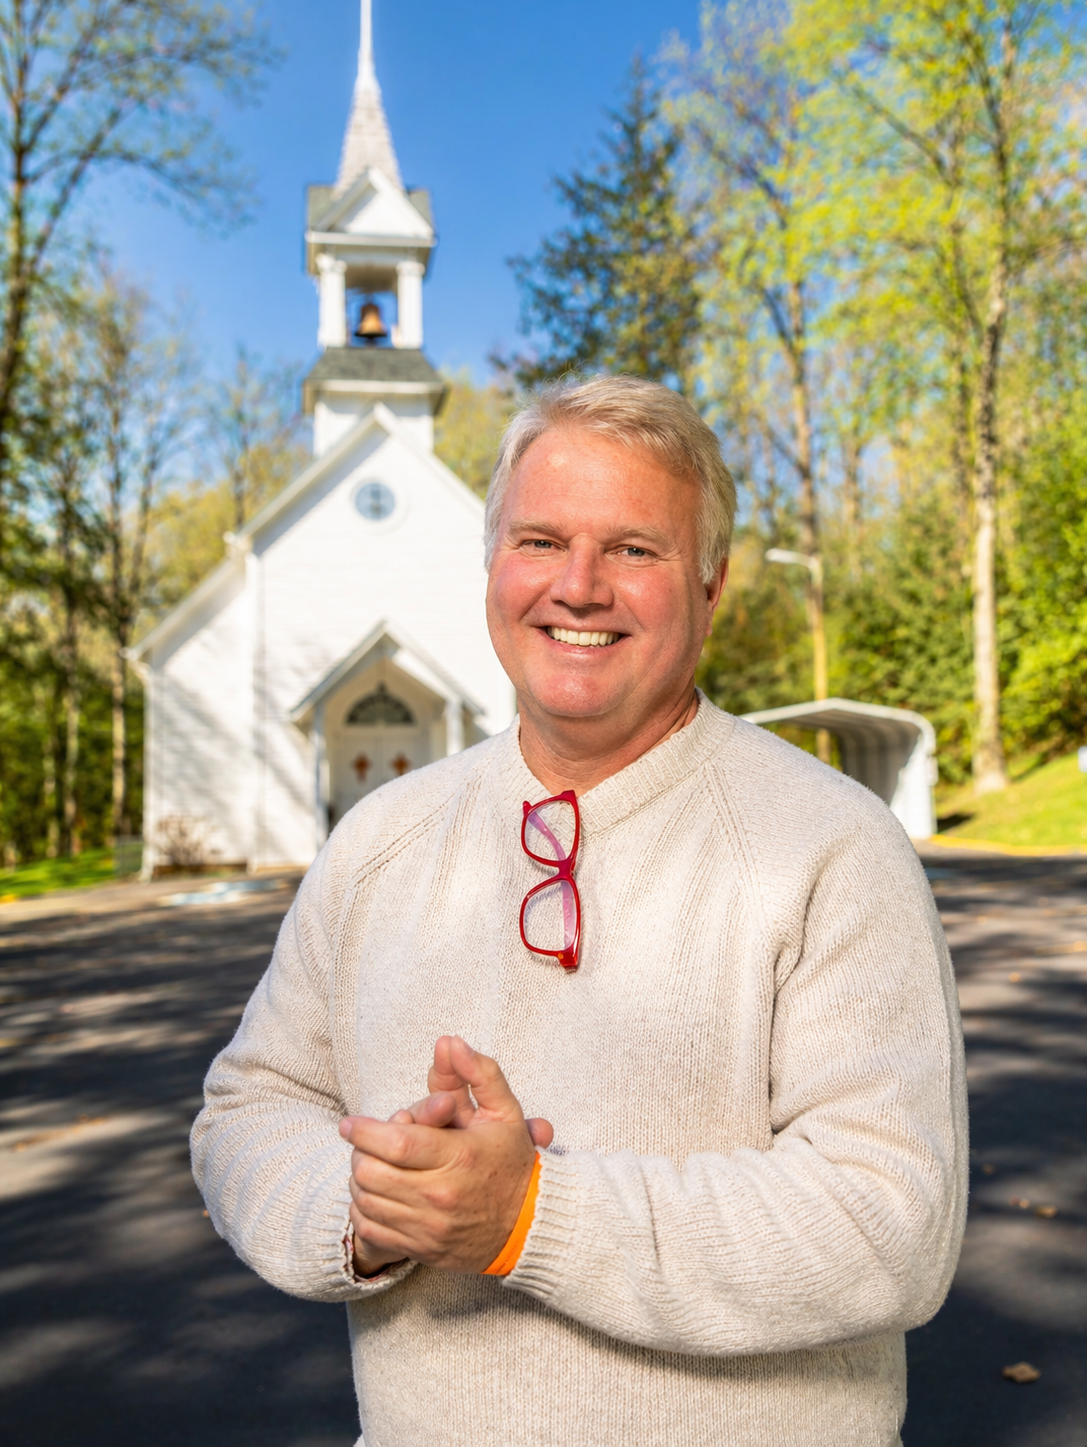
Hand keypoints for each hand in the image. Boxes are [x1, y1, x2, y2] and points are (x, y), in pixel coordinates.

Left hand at [340, 1036, 551, 1272]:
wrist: (530, 1225)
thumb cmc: (513, 1162)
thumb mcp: (504, 1112)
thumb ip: (477, 1072)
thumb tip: (449, 1042)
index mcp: (459, 1157)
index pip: (395, 1143)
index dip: (364, 1130)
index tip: (349, 1123)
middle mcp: (441, 1195)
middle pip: (371, 1173)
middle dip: (359, 1153)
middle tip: (365, 1143)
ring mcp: (430, 1227)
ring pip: (367, 1202)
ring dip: (360, 1180)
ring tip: (373, 1165)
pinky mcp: (423, 1250)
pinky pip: (372, 1230)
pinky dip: (364, 1210)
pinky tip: (379, 1194)